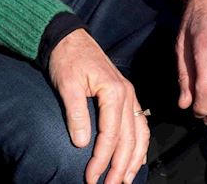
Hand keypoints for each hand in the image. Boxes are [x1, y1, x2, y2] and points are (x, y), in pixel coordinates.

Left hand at [47, 29, 148, 183]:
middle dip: (119, 166)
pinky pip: (140, 125)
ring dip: (133, 159)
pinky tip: (135, 159)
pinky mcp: (125, 96)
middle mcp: (127, 94)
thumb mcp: (67, 84)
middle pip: (128, 138)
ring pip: (139, 134)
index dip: (101, 159)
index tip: (90, 177)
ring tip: (124, 180)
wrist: (68, 37)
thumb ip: (76, 113)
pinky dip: (139, 145)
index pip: (111, 134)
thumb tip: (82, 143)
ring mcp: (129, 95)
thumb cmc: (66, 59)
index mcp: (114, 91)